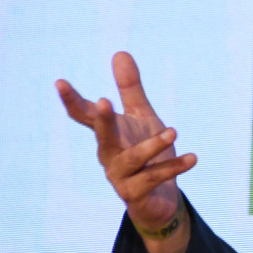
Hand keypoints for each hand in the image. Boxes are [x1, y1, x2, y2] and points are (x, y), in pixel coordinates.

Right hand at [56, 52, 195, 252]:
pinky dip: (173, 167)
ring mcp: (120, 177)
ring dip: (153, 145)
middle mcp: (108, 155)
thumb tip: (120, 52)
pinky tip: (193, 158)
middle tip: (104, 101)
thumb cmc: (148, 153)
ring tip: (174, 131)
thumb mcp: (141, 117)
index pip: (85, 115)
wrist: (160, 199)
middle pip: (102, 136)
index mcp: (108, 134)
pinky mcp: (136, 195)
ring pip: (133, 159)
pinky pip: (154, 179)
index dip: (72, 99)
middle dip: (103, 120)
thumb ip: (131, 88)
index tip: (59, 81)